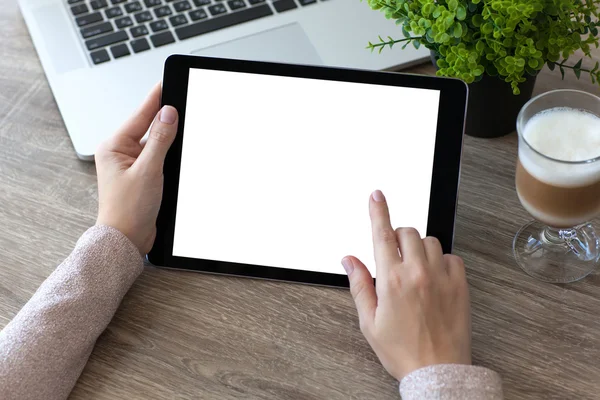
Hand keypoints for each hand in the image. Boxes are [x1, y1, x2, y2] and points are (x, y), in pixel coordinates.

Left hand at [96, 83, 177, 254]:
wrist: (127, 240)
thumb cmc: (127, 211)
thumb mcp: (148, 171)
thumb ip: (160, 140)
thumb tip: (168, 114)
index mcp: (114, 146)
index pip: (140, 115)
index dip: (156, 98)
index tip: (167, 81)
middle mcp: (121, 152)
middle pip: (149, 126)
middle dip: (166, 116)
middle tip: (183, 99)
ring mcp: (132, 164)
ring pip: (156, 141)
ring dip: (169, 137)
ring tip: (184, 123)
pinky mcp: (142, 175)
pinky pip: (158, 156)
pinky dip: (170, 152)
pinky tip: (179, 148)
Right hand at [342, 190, 470, 380]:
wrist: (438, 371)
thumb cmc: (402, 350)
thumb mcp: (369, 321)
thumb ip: (359, 285)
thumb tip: (349, 260)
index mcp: (391, 280)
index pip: (382, 235)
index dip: (378, 211)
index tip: (377, 196)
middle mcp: (417, 273)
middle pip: (407, 232)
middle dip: (397, 236)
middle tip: (393, 254)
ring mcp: (441, 277)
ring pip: (429, 241)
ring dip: (418, 247)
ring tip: (414, 268)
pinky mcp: (460, 284)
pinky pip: (451, 256)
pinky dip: (440, 260)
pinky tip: (434, 277)